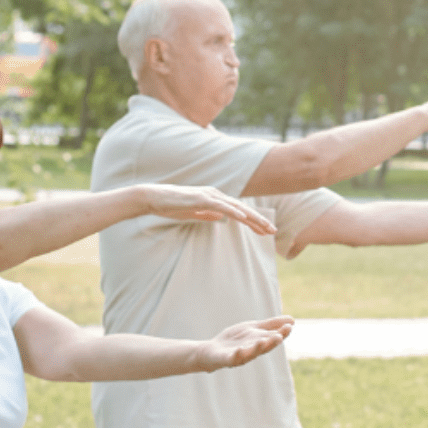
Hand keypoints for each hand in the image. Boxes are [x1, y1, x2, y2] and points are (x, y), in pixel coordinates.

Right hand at [137, 185, 275, 234]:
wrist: (153, 198)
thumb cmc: (171, 206)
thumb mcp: (193, 213)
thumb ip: (207, 214)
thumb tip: (220, 218)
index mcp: (215, 200)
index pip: (239, 212)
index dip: (254, 222)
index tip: (266, 231)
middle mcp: (215, 195)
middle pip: (242, 209)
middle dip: (259, 221)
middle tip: (273, 231)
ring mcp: (209, 195)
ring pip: (236, 208)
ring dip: (252, 218)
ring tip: (265, 227)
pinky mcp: (201, 198)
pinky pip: (221, 206)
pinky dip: (234, 212)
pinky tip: (244, 219)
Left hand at [194, 316, 295, 371]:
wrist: (211, 351)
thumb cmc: (235, 341)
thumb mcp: (253, 329)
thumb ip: (270, 325)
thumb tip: (292, 320)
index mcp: (260, 343)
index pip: (272, 338)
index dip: (281, 334)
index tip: (289, 327)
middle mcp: (252, 351)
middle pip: (264, 347)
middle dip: (271, 342)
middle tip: (280, 336)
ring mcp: (239, 356)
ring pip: (251, 354)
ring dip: (257, 348)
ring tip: (263, 341)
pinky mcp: (226, 359)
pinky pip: (232, 358)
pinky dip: (237, 355)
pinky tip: (240, 349)